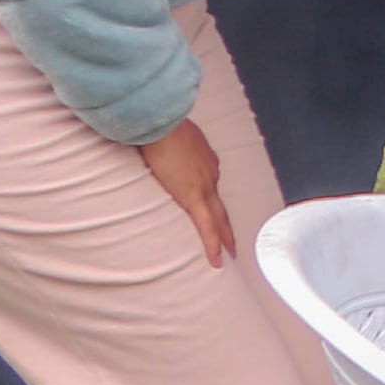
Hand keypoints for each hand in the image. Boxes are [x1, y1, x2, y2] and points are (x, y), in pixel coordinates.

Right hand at [139, 117, 233, 269]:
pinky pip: (206, 227)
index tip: (212, 208)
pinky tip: (218, 261)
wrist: (160, 122)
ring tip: (229, 254)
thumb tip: (152, 145)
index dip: (212, 199)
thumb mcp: (165, 135)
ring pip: (218, 218)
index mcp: (204, 159)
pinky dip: (212, 244)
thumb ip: (165, 145)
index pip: (210, 183)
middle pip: (220, 205)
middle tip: (233, 243)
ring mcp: (204, 186)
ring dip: (224, 237)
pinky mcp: (193, 197)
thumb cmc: (156, 124)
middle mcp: (210, 173)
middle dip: (226, 224)